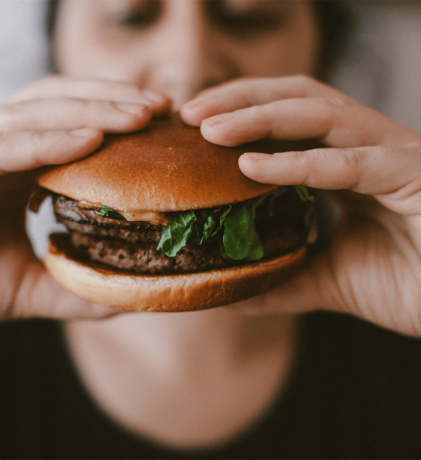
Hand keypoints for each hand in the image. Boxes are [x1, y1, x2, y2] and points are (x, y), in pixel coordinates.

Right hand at [0, 76, 170, 330]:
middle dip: (114, 99)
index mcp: (15, 168)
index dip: (117, 117)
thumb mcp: (29, 288)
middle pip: (59, 104)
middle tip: (165, 107)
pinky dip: (44, 140)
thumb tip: (128, 293)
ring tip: (142, 115)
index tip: (165, 123)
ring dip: (91, 109)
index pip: (72, 123)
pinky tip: (90, 139)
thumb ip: (75, 286)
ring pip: (33, 113)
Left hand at [181, 75, 420, 336]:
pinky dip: (299, 163)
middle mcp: (368, 147)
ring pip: (321, 115)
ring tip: (209, 129)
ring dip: (260, 117)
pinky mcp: (414, 176)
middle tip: (189, 113)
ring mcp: (393, 156)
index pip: (288, 119)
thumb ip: (281, 278)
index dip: (240, 113)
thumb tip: (230, 289)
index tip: (193, 126)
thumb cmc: (407, 284)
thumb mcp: (326, 279)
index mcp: (347, 163)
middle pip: (298, 98)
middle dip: (241, 99)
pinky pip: (350, 163)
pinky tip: (252, 166)